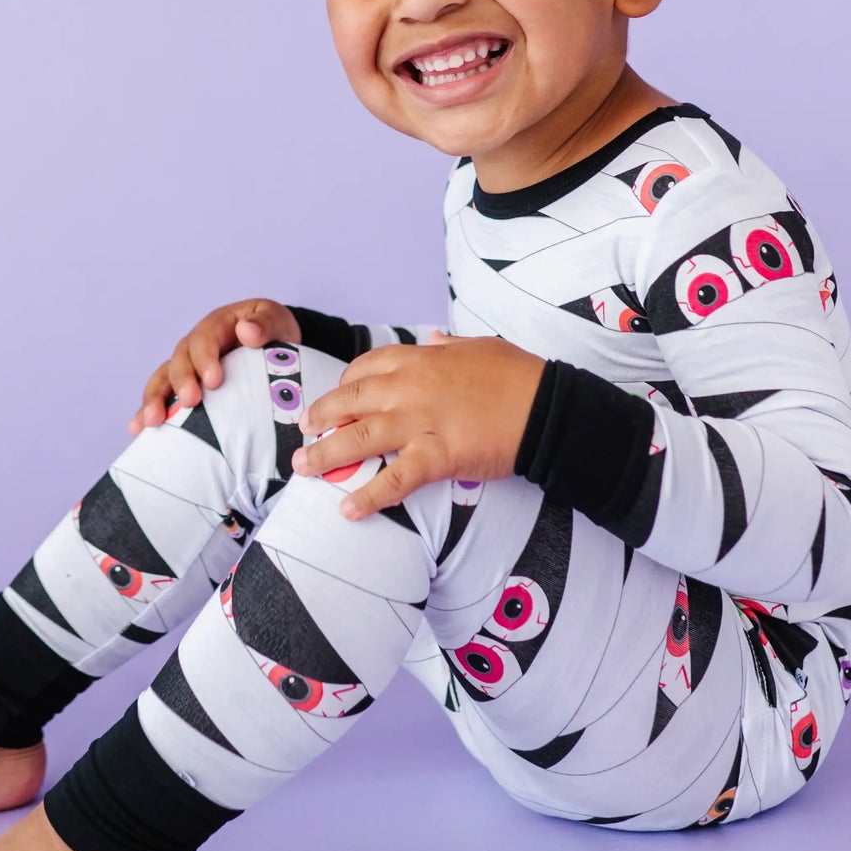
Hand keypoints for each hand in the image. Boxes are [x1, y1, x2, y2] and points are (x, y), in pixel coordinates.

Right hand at [128, 299, 302, 431]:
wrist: (271, 343)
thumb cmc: (271, 331)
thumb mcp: (275, 320)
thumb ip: (265, 323)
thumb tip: (247, 331)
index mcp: (216, 326)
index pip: (205, 339)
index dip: (205, 358)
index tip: (214, 381)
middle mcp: (195, 345)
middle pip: (180, 360)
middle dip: (181, 382)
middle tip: (190, 402)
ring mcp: (186, 366)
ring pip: (163, 378)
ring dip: (155, 399)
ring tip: (152, 421)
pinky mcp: (182, 386)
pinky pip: (161, 397)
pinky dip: (148, 411)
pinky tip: (139, 430)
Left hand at [291, 331, 544, 518]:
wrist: (547, 406)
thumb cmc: (519, 375)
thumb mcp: (479, 346)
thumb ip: (448, 347)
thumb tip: (434, 340)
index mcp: (420, 359)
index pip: (365, 368)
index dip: (343, 385)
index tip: (335, 398)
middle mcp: (409, 387)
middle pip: (350, 401)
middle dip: (320, 416)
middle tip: (302, 431)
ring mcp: (419, 422)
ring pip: (358, 438)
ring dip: (325, 454)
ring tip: (303, 467)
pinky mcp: (436, 456)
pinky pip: (393, 479)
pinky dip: (367, 496)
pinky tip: (347, 510)